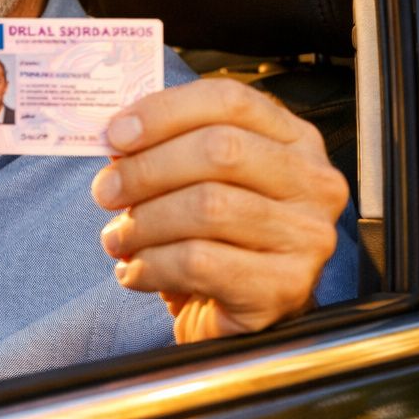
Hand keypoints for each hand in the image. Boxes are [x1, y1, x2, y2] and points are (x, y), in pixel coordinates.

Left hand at [91, 78, 348, 342]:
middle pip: (220, 150)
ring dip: (143, 223)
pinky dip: (151, 265)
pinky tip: (135, 272)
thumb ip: (162, 149)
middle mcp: (313, 184)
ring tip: (117, 239)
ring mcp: (306, 237)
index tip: (115, 135)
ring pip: (207, 207)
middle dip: (146, 169)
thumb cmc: (211, 239)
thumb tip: (116, 135)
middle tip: (105, 192)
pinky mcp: (284, 287)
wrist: (234, 316)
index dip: (164, 112)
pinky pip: (199, 262)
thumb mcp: (192, 182)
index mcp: (293, 141)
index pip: (231, 101)